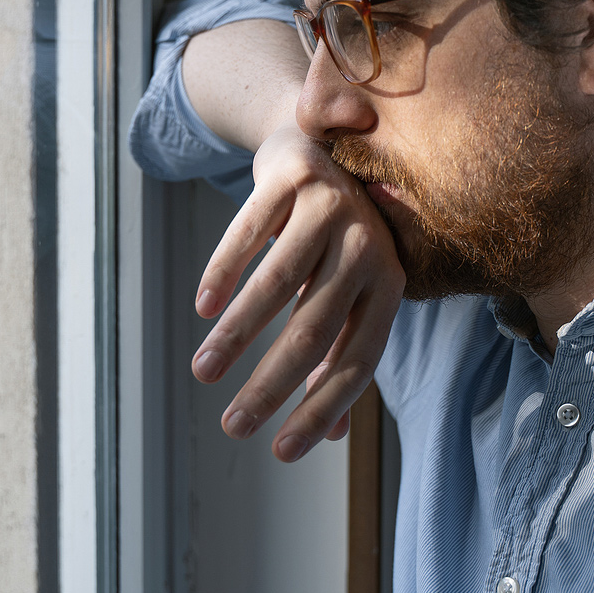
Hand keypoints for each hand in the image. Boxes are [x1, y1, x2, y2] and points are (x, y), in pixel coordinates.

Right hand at [190, 117, 404, 461]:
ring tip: (203, 372)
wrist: (320, 140)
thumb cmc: (334, 237)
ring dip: (237, 335)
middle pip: (315, 328)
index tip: (280, 452)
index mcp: (390, 283)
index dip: (320, 409)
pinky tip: (203, 308)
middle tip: (233, 427)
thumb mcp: (348, 291)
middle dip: (270, 385)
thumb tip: (330, 437)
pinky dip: (224, 271)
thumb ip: (339, 354)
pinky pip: (250, 231)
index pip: (358, 360)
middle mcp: (368, 244)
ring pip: (278, 284)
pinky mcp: (293, 174)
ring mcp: (332, 205)